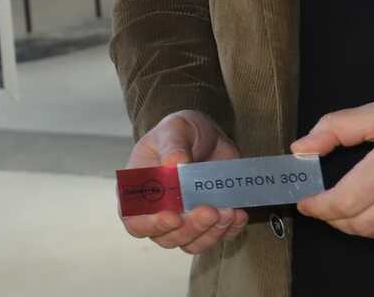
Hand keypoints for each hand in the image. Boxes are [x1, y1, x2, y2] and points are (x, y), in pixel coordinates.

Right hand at [119, 110, 247, 252]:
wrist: (208, 136)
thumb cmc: (181, 132)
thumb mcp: (174, 129)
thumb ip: (172, 145)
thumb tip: (173, 164)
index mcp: (139, 190)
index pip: (135, 220)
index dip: (151, 225)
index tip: (173, 216)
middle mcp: (158, 211)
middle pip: (166, 237)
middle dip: (190, 228)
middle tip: (209, 210)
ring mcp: (184, 219)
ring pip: (192, 243)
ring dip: (211, 233)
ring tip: (227, 211)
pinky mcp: (209, 222)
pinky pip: (218, 238)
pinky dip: (230, 230)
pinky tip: (238, 213)